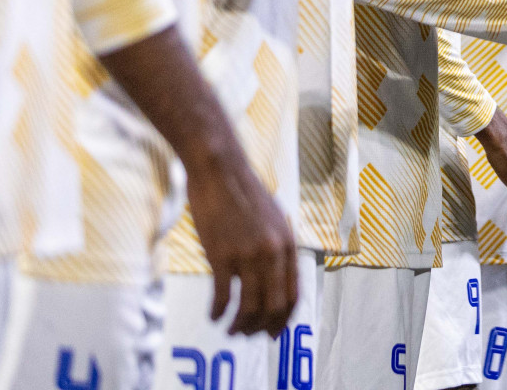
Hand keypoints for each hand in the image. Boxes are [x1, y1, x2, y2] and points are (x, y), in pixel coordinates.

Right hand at [184, 149, 296, 336]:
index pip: (293, 293)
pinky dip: (218, 313)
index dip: (284, 319)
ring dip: (239, 326)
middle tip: (248, 336)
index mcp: (289, 244)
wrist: (221, 171)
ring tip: (230, 330)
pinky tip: (213, 316)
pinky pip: (223, 296)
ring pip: (249, 307)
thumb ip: (277, 247)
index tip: (273, 333)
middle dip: (262, 328)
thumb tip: (274, 276)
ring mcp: (249, 254)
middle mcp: (274, 252)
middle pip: (274, 306)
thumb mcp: (273, 220)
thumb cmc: (243, 194)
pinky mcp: (222, 254)